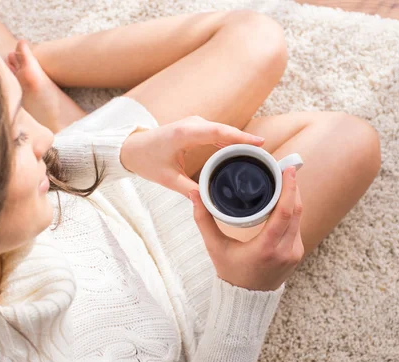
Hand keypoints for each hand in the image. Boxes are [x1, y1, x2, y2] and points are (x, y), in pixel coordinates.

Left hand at [120, 116, 264, 195]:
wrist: (131, 147)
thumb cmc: (147, 160)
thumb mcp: (167, 179)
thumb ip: (189, 190)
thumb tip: (208, 201)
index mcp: (185, 134)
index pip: (219, 132)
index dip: (240, 137)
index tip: (260, 143)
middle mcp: (192, 125)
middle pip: (225, 131)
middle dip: (246, 141)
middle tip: (267, 155)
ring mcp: (194, 125)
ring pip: (222, 131)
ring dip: (239, 141)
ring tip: (259, 155)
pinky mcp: (195, 128)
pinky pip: (217, 133)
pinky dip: (229, 141)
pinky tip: (242, 153)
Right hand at [189, 167, 303, 291]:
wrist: (245, 300)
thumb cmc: (229, 272)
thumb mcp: (214, 246)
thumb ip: (203, 219)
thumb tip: (193, 193)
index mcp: (266, 248)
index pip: (284, 213)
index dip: (288, 189)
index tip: (287, 171)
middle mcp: (285, 251)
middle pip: (296, 211)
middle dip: (293, 188)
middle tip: (285, 169)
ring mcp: (295, 253)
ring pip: (299, 218)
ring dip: (294, 199)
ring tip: (285, 181)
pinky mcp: (297, 254)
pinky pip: (297, 227)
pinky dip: (292, 212)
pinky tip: (285, 200)